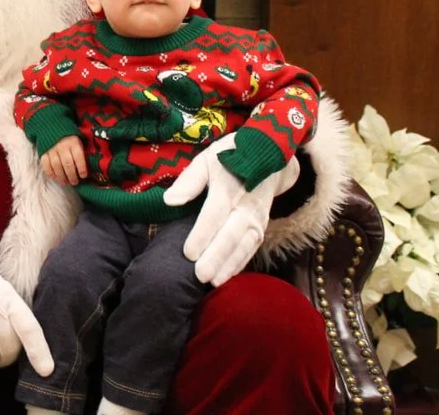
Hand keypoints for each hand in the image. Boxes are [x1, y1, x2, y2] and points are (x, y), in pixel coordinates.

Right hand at [42, 136, 86, 185]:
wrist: (51, 126)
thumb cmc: (69, 136)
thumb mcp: (78, 140)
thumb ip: (81, 151)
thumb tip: (88, 166)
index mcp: (73, 142)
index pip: (78, 157)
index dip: (81, 168)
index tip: (83, 176)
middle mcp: (62, 146)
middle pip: (67, 163)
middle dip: (72, 175)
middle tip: (74, 182)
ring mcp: (52, 149)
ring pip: (56, 165)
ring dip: (61, 176)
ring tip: (65, 182)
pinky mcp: (43, 152)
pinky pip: (45, 164)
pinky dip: (50, 172)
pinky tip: (54, 177)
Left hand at [162, 134, 299, 286]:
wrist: (269, 156)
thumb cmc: (230, 157)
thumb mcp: (206, 159)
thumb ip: (189, 181)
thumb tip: (169, 200)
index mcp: (229, 187)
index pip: (215, 214)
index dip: (202, 235)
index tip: (188, 253)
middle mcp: (246, 206)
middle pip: (231, 235)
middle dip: (216, 257)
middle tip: (200, 276)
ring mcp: (257, 219)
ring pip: (244, 246)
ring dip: (229, 265)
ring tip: (213, 282)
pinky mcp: (262, 227)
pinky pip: (251, 249)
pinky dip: (240, 264)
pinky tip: (226, 276)